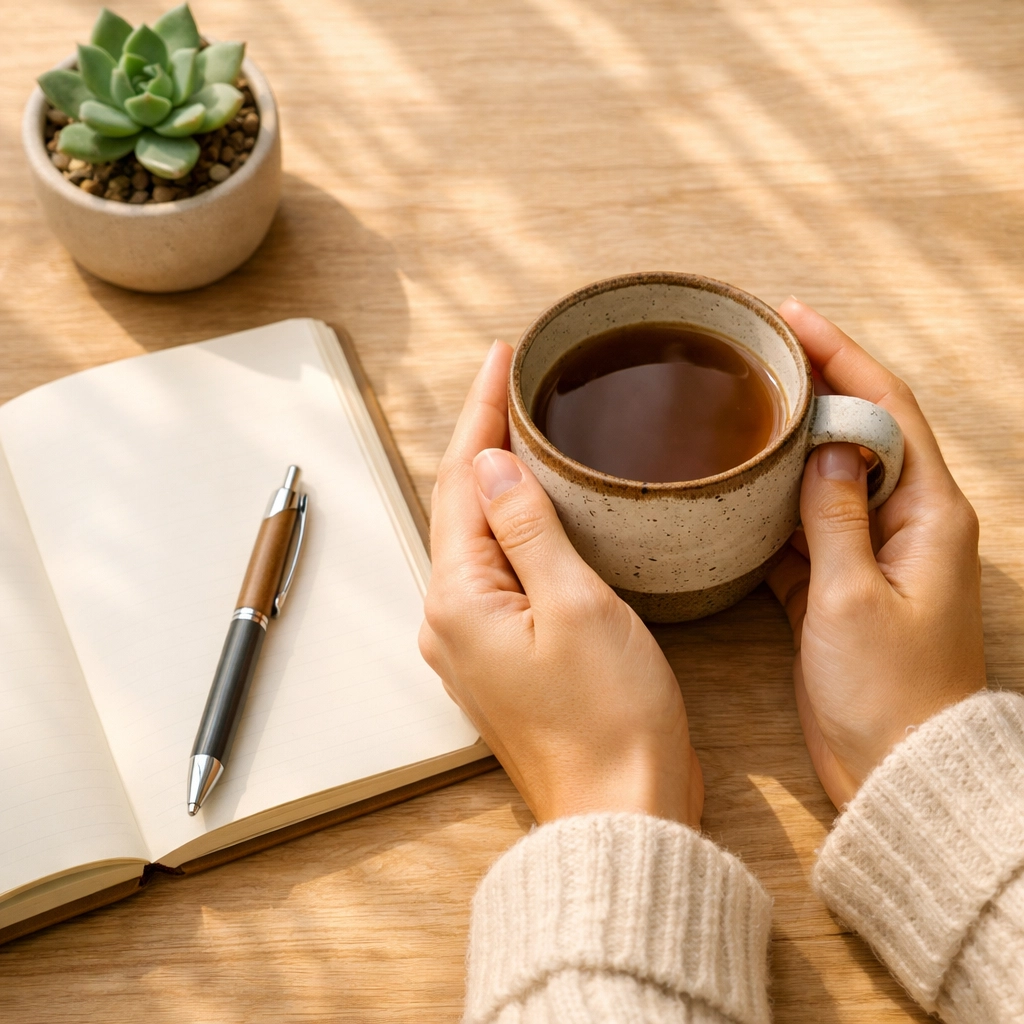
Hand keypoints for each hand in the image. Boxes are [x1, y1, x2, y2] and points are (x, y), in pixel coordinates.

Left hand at [419, 341, 702, 826]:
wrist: (619, 813)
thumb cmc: (610, 721)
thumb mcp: (577, 606)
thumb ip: (529, 528)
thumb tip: (492, 464)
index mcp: (459, 598)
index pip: (461, 480)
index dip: (482, 412)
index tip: (502, 357)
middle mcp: (449, 618)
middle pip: (459, 504)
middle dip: (483, 438)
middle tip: (515, 380)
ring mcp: (470, 642)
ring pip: (476, 537)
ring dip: (495, 480)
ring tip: (522, 426)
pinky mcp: (498, 658)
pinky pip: (495, 572)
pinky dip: (511, 528)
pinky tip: (534, 507)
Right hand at [768, 299, 986, 808]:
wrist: (895, 770)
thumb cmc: (887, 693)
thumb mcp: (852, 598)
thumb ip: (835, 516)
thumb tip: (823, 447)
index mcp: (928, 516)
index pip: (887, 410)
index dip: (843, 357)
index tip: (794, 319)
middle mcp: (908, 525)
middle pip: (860, 433)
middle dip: (815, 388)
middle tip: (756, 355)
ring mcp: (875, 555)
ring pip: (829, 478)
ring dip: (790, 444)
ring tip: (739, 409)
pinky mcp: (843, 586)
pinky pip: (809, 526)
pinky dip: (776, 504)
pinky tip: (738, 489)